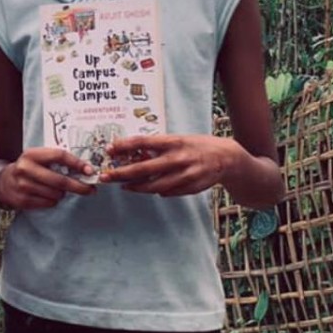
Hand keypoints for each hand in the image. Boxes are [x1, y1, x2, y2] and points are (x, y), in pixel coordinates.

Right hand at [0, 147, 95, 209]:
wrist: (3, 182)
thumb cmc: (28, 168)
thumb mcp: (38, 158)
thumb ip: (56, 160)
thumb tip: (84, 170)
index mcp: (31, 154)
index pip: (59, 156)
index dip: (77, 163)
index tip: (90, 170)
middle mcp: (25, 169)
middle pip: (60, 180)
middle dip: (79, 186)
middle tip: (90, 189)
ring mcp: (23, 186)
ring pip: (56, 194)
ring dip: (63, 193)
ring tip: (57, 189)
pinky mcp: (23, 200)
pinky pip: (49, 203)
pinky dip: (53, 200)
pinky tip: (46, 195)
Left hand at [101, 134, 237, 196]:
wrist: (226, 158)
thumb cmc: (197, 146)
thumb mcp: (178, 140)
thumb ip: (158, 146)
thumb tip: (134, 153)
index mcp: (173, 142)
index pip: (143, 142)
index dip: (124, 146)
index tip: (109, 149)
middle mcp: (178, 158)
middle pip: (143, 168)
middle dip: (122, 173)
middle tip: (106, 177)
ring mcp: (185, 175)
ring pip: (154, 186)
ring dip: (136, 187)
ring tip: (124, 186)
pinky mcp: (190, 187)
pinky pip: (168, 192)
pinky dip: (156, 191)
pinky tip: (148, 189)